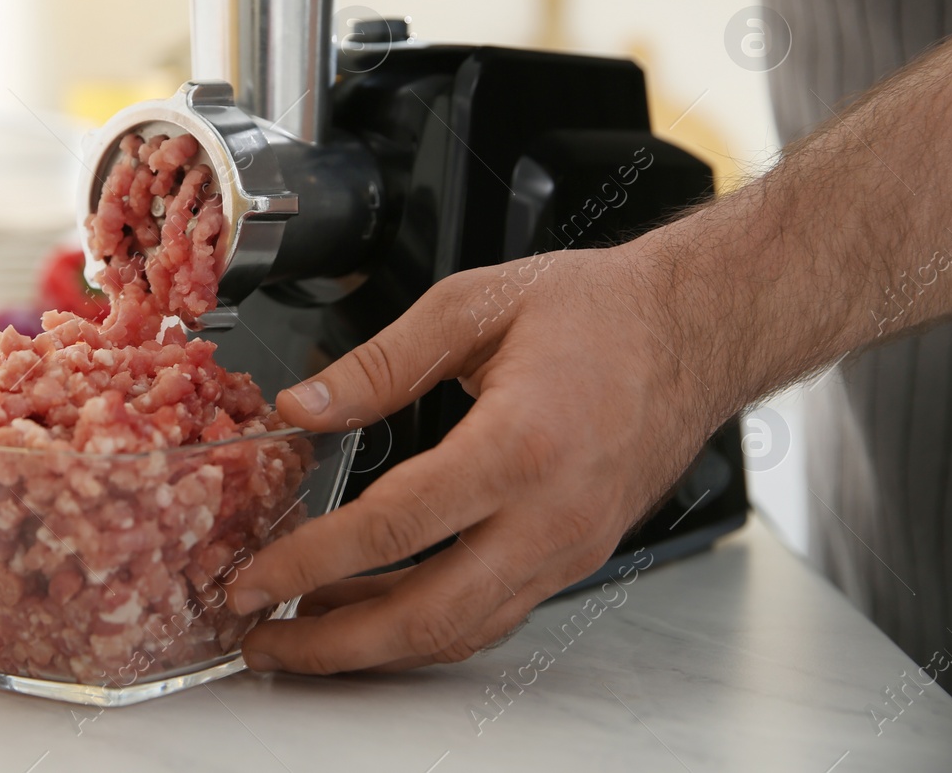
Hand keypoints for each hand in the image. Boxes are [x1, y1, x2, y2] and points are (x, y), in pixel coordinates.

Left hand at [226, 239, 726, 673]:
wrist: (696, 329)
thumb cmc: (599, 309)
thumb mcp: (471, 305)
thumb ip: (377, 363)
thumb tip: (302, 406)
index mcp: (520, 444)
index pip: (393, 528)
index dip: (311, 562)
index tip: (255, 579)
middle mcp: (551, 515)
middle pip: (429, 613)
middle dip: (335, 644)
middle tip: (262, 642)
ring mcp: (570, 547)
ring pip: (462, 628)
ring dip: (376, 645)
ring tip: (303, 636)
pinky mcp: (575, 555)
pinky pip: (493, 612)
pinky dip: (425, 624)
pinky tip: (374, 606)